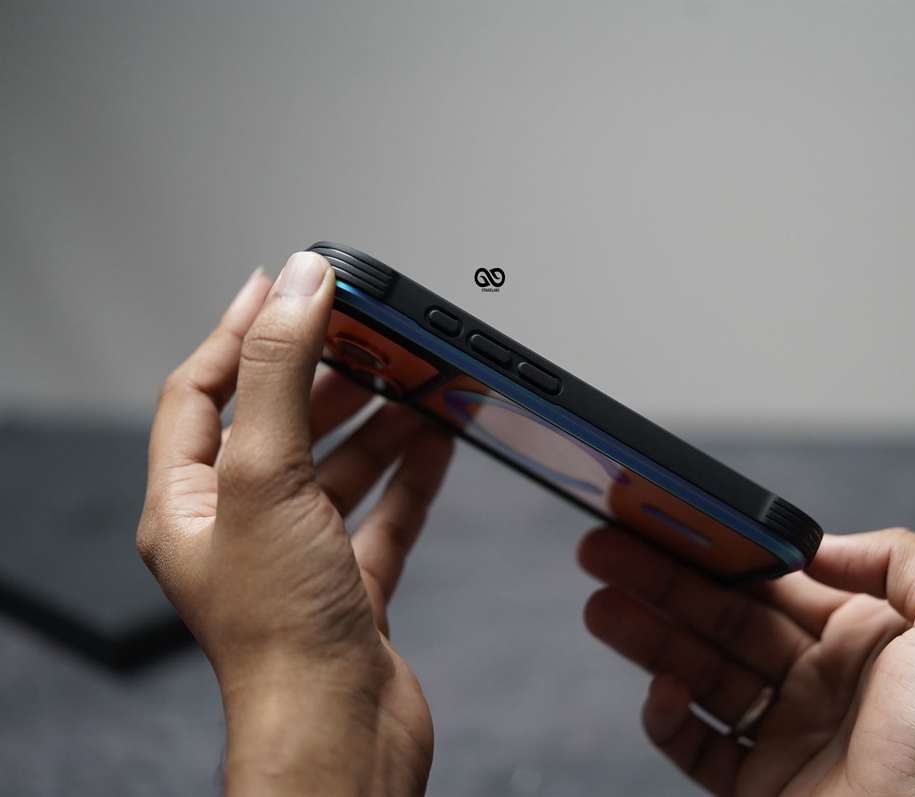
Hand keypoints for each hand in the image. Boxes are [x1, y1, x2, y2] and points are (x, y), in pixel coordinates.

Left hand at [137, 253, 452, 796]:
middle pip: (278, 427)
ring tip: (412, 379)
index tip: (283, 288)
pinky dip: (411, 474)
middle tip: (367, 331)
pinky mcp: (355, 586)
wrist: (341, 732)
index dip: (238, 334)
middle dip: (324, 375)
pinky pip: (384, 513)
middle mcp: (241, 532)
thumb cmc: (282, 635)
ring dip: (376, 422)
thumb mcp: (267, 476)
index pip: (200, 394)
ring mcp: (301, 560)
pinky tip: (436, 442)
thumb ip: (282, 374)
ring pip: (337, 469)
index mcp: (190, 506)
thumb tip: (298, 286)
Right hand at [579, 526, 914, 796]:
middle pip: (722, 617)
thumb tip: (818, 546)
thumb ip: (902, 557)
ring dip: (645, 635)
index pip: (773, 579)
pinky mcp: (756, 786)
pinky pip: (695, 744)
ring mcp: (783, 734)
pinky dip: (668, 717)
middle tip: (604, 551)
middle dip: (661, 581)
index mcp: (864, 637)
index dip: (717, 550)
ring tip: (600, 604)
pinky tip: (660, 689)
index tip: (670, 522)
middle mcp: (820, 681)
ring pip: (697, 672)